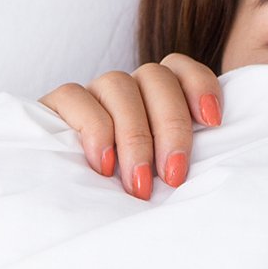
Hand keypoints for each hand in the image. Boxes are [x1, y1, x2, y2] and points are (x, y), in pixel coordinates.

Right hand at [40, 54, 223, 199]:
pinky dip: (94, 129)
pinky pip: (75, 96)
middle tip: (173, 176)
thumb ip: (179, 156)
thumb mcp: (159, 171)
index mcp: (156, 94)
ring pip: (118, 83)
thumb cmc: (123, 189)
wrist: (59, 200)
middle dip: (171, 128)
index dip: (200, 86)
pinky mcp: (54, 105)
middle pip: (156, 78)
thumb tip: (213, 168)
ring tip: (138, 182)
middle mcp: (127, 86)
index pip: (181, 68)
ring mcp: (91, 92)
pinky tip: (102, 165)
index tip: (213, 122)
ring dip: (134, 135)